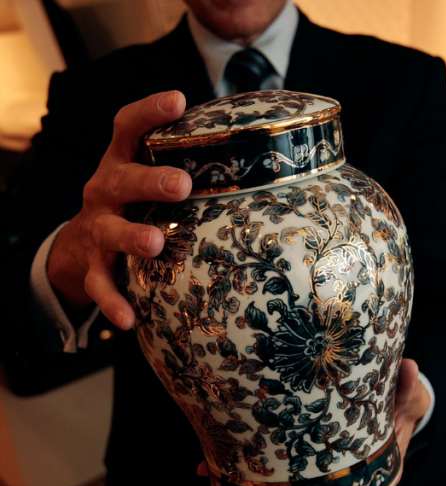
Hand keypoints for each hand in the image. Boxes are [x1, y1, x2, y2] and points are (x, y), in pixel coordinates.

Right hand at [47, 91, 191, 328]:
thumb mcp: (149, 178)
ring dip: (132, 236)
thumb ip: (187, 164)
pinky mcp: (93, 267)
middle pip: (121, 179)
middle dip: (149, 181)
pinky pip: (102, 286)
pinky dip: (113, 302)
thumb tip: (261, 155)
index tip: (178, 100)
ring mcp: (97, 229)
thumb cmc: (135, 204)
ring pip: (110, 231)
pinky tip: (128, 319)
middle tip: (181, 184)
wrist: (78, 247)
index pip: (127, 128)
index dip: (149, 112)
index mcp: (122, 163)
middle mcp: (105, 191)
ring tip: (155, 243)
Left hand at [198, 358, 429, 485]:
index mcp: (376, 473)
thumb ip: (406, 388)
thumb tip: (410, 367)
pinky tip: (207, 472)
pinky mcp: (286, 461)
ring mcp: (311, 476)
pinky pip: (260, 473)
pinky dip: (233, 476)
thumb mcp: (406, 397)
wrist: (375, 400)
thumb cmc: (393, 406)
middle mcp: (340, 482)